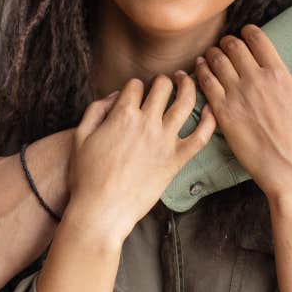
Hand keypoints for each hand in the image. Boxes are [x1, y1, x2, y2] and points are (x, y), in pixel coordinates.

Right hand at [65, 76, 216, 241]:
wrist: (102, 211)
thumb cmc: (86, 177)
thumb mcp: (80, 137)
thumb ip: (96, 110)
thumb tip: (115, 96)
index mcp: (122, 115)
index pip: (135, 85)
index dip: (135, 85)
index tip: (136, 93)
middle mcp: (147, 123)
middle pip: (163, 86)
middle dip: (162, 80)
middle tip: (164, 83)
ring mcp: (164, 141)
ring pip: (185, 102)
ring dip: (188, 86)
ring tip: (186, 81)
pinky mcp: (177, 160)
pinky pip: (201, 136)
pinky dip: (209, 120)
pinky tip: (211, 110)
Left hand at [195, 25, 291, 198]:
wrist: (291, 173)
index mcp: (279, 75)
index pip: (256, 38)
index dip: (248, 32)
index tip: (245, 34)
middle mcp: (256, 81)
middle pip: (233, 46)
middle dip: (228, 41)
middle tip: (227, 45)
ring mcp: (237, 96)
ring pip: (216, 61)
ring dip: (212, 54)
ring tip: (211, 55)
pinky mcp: (222, 114)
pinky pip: (205, 83)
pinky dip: (200, 71)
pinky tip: (199, 69)